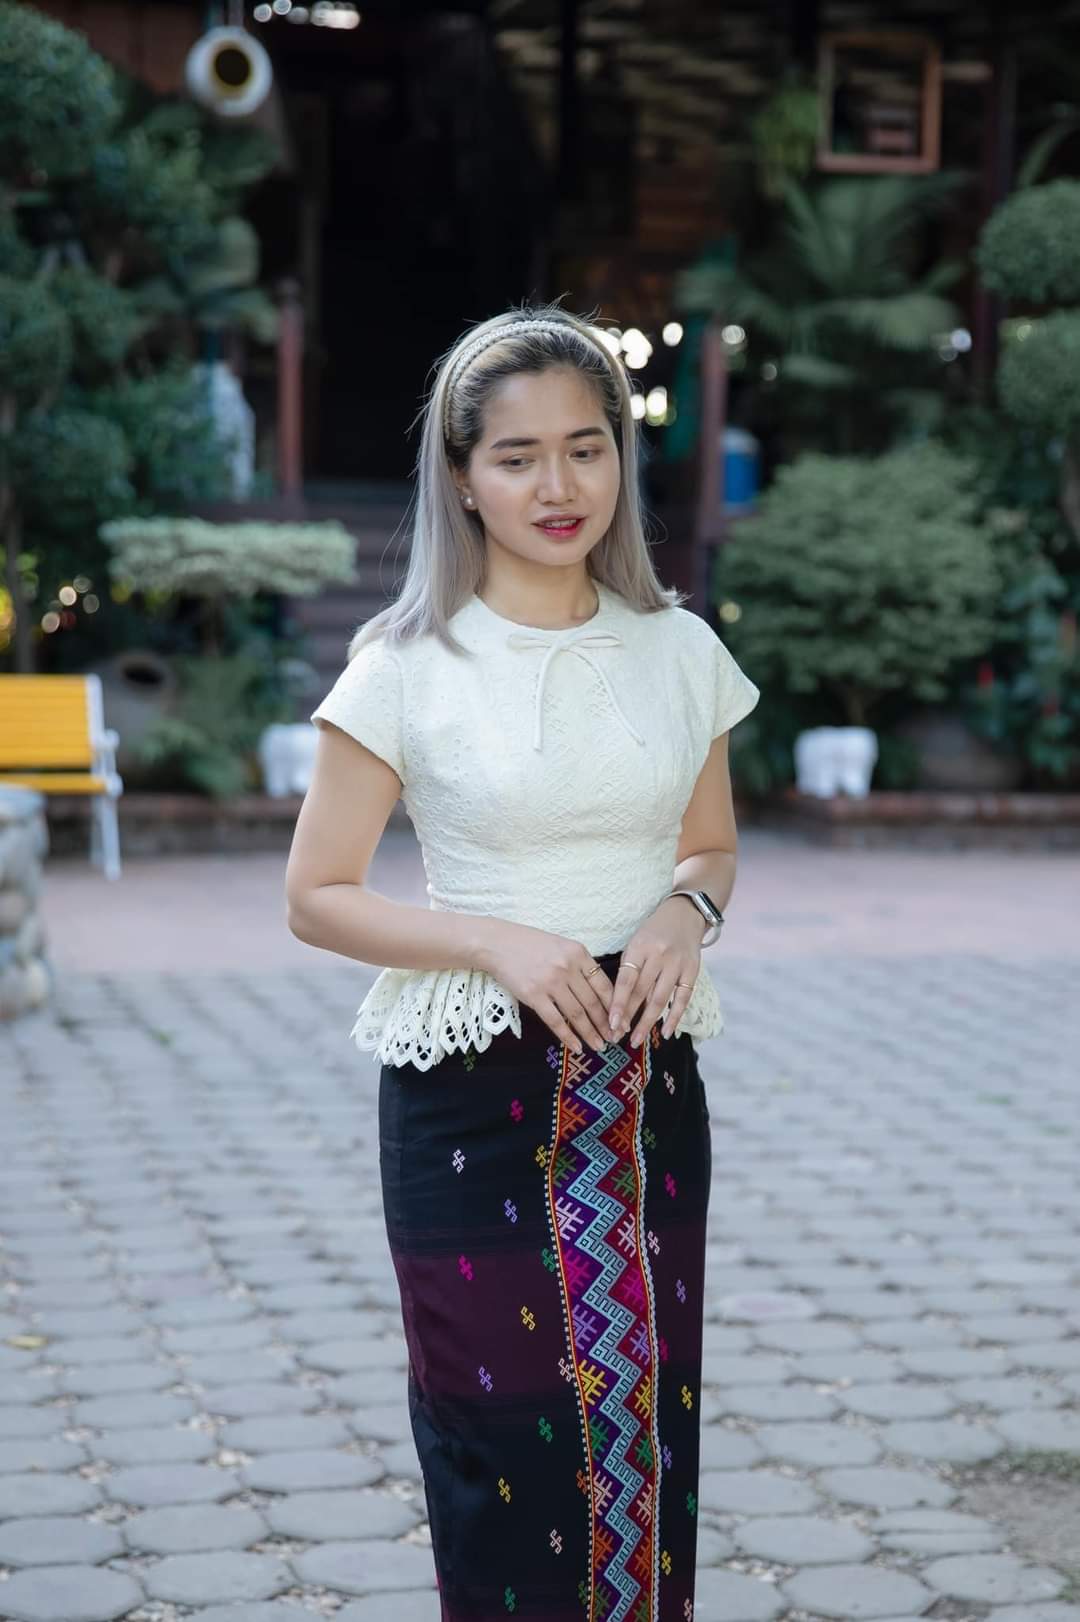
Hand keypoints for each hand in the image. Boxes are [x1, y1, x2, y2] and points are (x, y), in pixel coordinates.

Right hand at [479, 921, 615, 1055]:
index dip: (615, 1006)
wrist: (497, 943)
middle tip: (614, 1038)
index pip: (603, 984)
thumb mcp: (561, 946)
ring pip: (576, 1014)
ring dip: (590, 1033)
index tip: (621, 1021)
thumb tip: (599, 993)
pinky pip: (555, 1021)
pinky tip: (576, 1047)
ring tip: (599, 1046)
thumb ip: (579, 965)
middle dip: (605, 1024)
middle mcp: (567, 967)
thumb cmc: (530, 944)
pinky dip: (568, 1037)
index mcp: (578, 953)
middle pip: (592, 1002)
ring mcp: (550, 982)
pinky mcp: (533, 995)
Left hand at [607, 897, 704, 1047]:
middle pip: (641, 992)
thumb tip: (617, 1004)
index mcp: (639, 947)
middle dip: (629, 1017)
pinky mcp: (692, 971)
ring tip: (636, 1040)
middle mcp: (659, 956)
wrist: (685, 914)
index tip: (611, 1024)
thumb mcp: (635, 943)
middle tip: (617, 1037)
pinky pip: (683, 998)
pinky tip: (665, 1033)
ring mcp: (677, 964)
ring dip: (647, 1022)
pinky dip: (674, 1017)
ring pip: (660, 999)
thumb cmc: (653, 933)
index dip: (618, 1004)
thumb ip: (628, 969)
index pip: (626, 980)